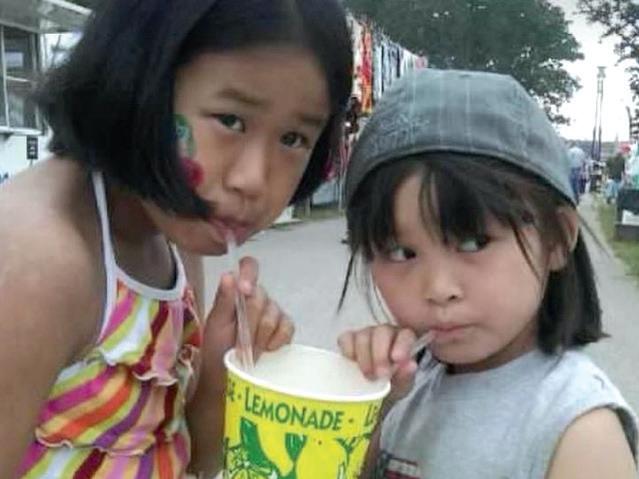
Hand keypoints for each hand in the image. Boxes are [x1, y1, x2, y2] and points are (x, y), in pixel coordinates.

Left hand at [200, 256, 293, 389]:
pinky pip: (287, 326)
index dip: (249, 274)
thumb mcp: (216, 325)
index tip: (244, 291)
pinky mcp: (284, 330)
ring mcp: (273, 313)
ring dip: (260, 335)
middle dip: (249, 321)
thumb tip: (229, 275)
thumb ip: (224, 300)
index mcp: (237, 291)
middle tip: (239, 341)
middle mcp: (257, 298)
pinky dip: (277, 339)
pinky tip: (268, 349)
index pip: (249, 266)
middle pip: (260, 295)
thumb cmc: (216, 351)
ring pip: (274, 313)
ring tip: (250, 351)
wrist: (227, 382)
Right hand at [338, 325, 418, 404]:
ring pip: (363, 336)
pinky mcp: (349, 340)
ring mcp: (366, 334)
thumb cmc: (390, 387)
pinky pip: (346, 339)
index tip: (397, 360)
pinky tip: (351, 362)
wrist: (371, 396)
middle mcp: (386, 333)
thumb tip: (410, 365)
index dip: (402, 345)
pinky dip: (348, 350)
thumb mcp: (401, 387)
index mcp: (404, 340)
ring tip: (367, 375)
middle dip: (380, 354)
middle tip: (380, 374)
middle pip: (382, 332)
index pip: (406, 335)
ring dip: (364, 356)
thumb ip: (406, 376)